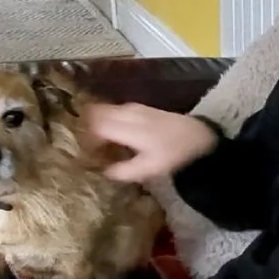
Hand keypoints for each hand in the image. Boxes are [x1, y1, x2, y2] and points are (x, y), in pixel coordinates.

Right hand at [83, 100, 218, 183]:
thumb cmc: (173, 153)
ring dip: (95, 121)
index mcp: (130, 128)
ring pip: (105, 109)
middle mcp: (130, 113)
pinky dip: (106, 117)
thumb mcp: (149, 168)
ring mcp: (135, 107)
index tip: (82, 151)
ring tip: (91, 139)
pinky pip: (115, 109)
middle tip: (81, 144)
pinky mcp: (140, 107)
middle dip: (85, 126)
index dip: (85, 137)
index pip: (96, 126)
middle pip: (97, 113)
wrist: (198, 136)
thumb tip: (102, 171)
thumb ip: (123, 170)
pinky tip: (106, 131)